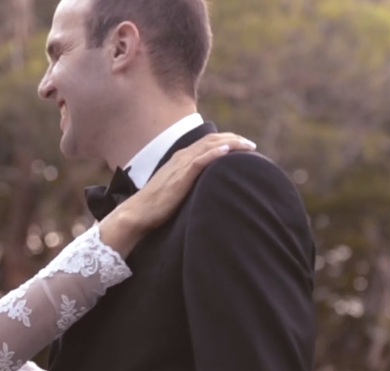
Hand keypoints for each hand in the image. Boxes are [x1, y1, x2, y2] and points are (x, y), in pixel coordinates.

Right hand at [99, 133, 256, 255]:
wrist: (138, 213)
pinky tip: (227, 152)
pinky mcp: (180, 177)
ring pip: (209, 147)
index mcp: (180, 159)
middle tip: (251, 145)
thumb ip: (188, 183)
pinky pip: (200, 161)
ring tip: (247, 145)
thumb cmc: (155, 205)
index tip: (243, 145)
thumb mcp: (175, 189)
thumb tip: (204, 188)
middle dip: (234, 139)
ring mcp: (180, 166)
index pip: (207, 143)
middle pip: (212, 141)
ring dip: (231, 144)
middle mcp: (181, 158)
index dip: (226, 141)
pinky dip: (214, 154)